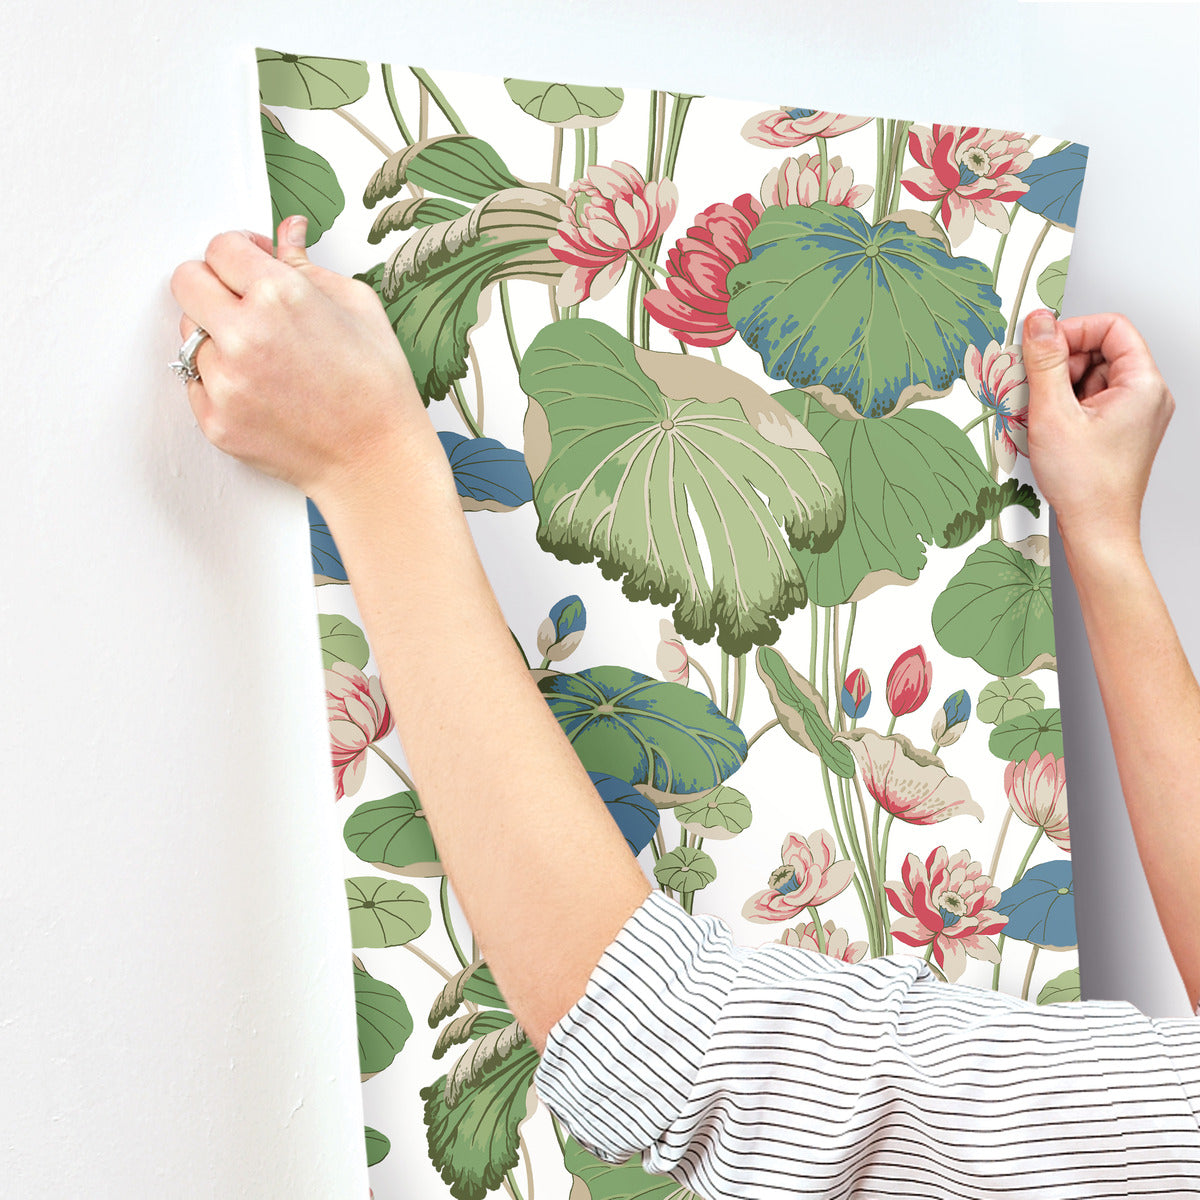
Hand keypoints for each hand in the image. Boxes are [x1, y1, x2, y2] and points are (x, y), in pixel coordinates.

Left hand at [169, 215, 446, 507]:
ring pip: (190, 334)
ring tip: (264, 357)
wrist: (377, 460)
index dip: (238, 251)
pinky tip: (261, 389)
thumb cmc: (377, 388)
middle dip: (213, 283)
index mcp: (280, 296)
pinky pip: (196, 382)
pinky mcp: (215, 420)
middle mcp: (244, 335)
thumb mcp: (358, 307)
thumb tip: (287, 233)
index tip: (250, 264)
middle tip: (243, 301)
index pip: (219, 247)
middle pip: (186, 281)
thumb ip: (308, 265)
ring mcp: (225, 382)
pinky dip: (220, 380)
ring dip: (217, 337)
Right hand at [1022, 307, 1174, 553]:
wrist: (1097, 531)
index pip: (1112, 328)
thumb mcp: (1054, 414)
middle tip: (1034, 386)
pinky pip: (1090, 401)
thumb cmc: (1086, 485)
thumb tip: (1039, 323)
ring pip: (1091, 377)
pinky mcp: (1120, 430)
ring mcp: (1134, 414)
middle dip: (1061, 363)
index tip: (1041, 345)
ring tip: (1042, 415)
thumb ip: (1045, 362)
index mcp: (1143, 385)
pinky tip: (1049, 427)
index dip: (1073, 330)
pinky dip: (1065, 407)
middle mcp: (1146, 396)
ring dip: (1059, 387)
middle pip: (1100, 351)